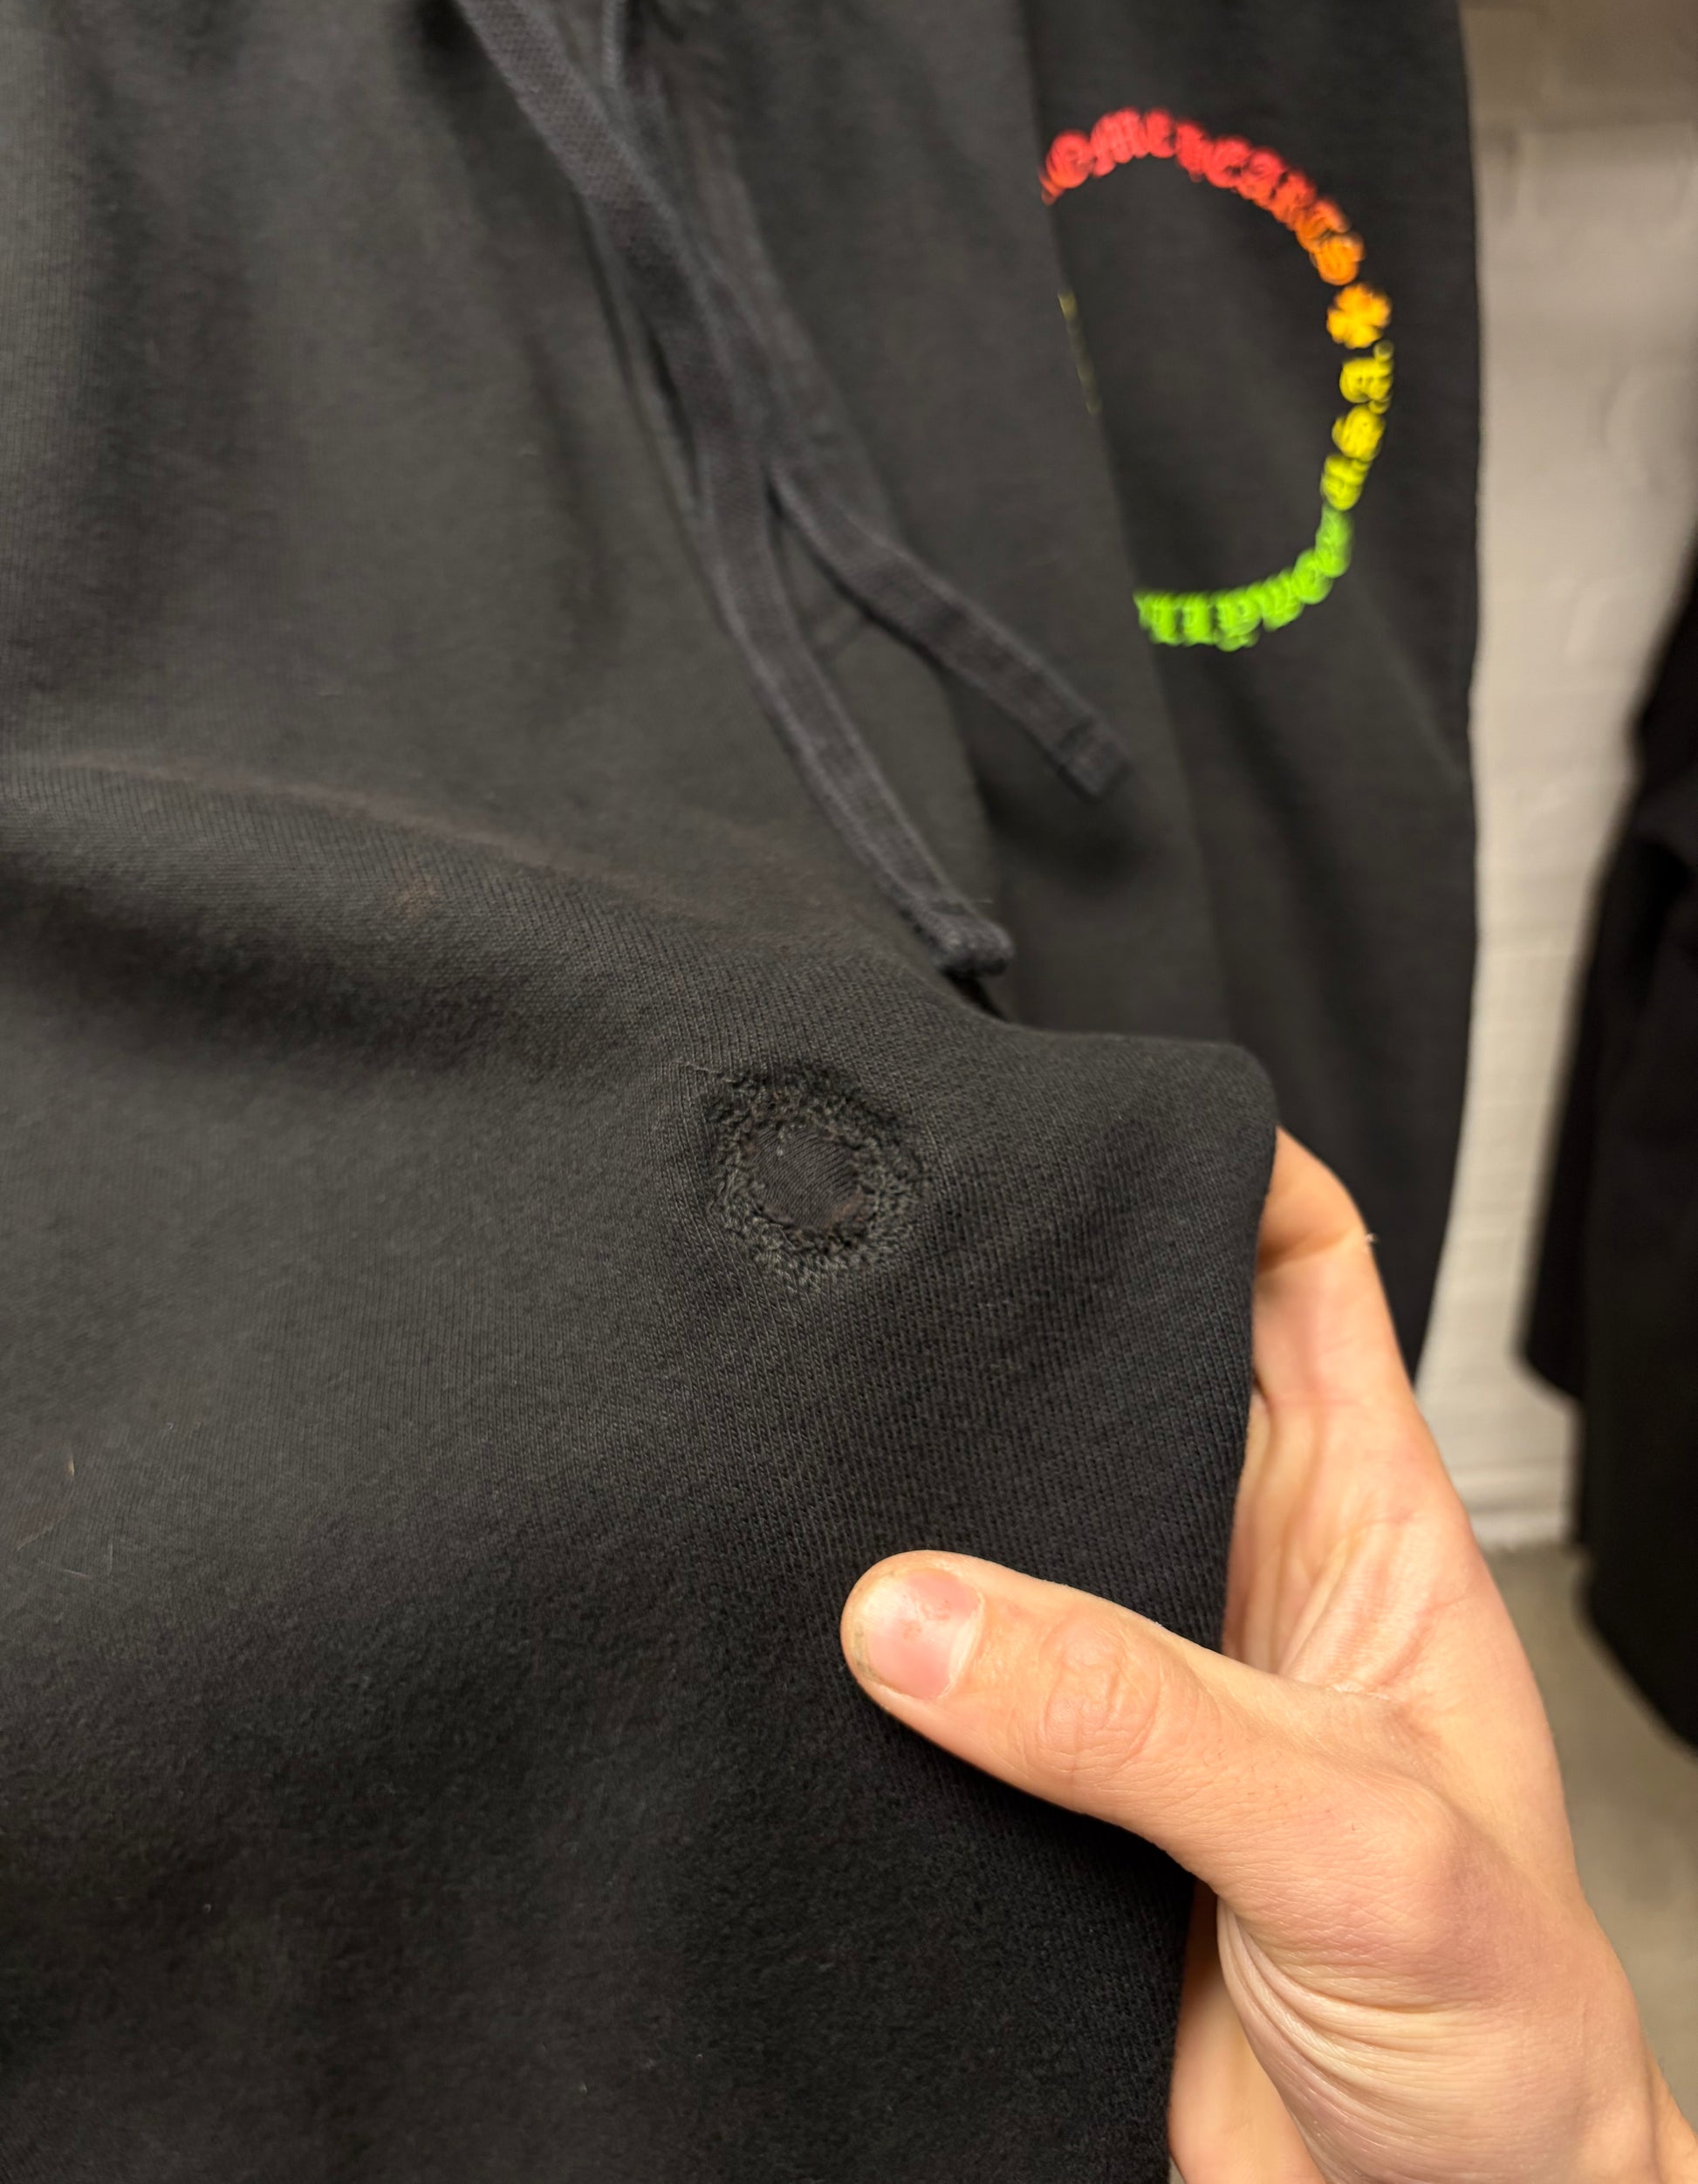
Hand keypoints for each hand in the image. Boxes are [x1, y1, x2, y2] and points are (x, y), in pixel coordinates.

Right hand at [840, 1132, 1697, 2182]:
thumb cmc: (1502, 2043)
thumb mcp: (1360, 1845)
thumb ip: (1146, 1722)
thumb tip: (920, 1613)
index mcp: (1358, 1525)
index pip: (1300, 1273)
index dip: (1221, 1166)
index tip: (1090, 1114)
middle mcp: (1231, 1580)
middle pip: (1116, 1376)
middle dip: (1016, 1313)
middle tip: (880, 1262)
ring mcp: (1130, 1692)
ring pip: (1000, 1530)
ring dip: (916, 1501)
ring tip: (796, 1451)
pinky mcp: (1039, 1812)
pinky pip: (931, 1699)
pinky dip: (861, 1672)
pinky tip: (785, 1655)